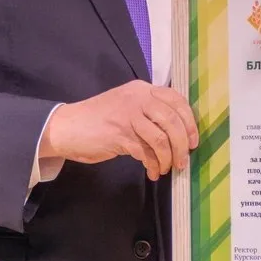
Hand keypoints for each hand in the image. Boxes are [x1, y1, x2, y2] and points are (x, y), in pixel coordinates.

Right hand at [41, 80, 197, 179]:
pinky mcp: (119, 135)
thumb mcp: (127, 108)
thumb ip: (149, 114)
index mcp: (142, 89)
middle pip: (172, 121)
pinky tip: (152, 172)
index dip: (189, 122)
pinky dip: (153, 164)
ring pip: (161, 138)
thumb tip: (176, 135)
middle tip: (183, 161)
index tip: (193, 140)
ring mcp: (128, 115)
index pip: (176, 100)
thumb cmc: (99, 120)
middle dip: (182, 145)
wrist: (66, 127)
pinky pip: (145, 152)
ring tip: (165, 168)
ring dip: (168, 158)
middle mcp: (138, 98)